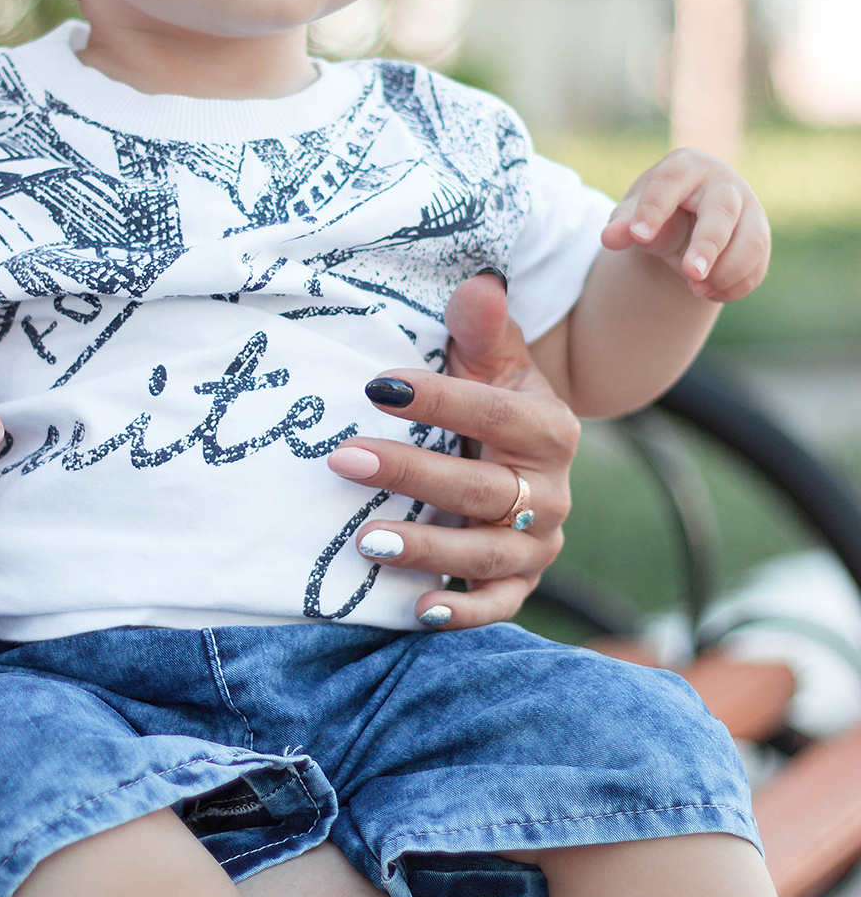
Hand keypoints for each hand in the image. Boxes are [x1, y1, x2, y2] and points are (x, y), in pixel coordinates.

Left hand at [326, 272, 579, 629]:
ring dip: (428, 550)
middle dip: (411, 476)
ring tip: (367, 540)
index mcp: (550, 428)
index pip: (493, 413)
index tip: (376, 388)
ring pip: (488, 553)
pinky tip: (418, 609)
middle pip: (483, 490)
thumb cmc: (489, 396)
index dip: (438, 400)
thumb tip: (478, 284)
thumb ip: (481, 325)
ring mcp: (539, 542)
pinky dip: (463, 613)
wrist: (522, 455)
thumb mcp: (489, 357)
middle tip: (345, 460)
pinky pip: (498, 605)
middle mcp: (552, 491)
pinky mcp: (521, 582)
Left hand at [600, 147, 769, 302]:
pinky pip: (758, 266)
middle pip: (722, 212)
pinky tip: (711, 295)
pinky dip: (737, 286)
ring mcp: (749, 210)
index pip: (670, 183)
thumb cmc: (657, 211)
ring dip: (727, 271)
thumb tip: (610, 237)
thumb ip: (624, 224)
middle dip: (708, 245)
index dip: (654, 209)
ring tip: (695, 289)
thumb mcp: (635, 213)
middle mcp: (723, 184)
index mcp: (685, 167)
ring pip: (752, 241)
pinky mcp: (760, 238)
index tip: (638, 236)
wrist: (689, 217)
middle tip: (691, 273)